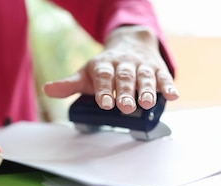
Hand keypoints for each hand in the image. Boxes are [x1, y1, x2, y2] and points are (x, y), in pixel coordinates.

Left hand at [43, 25, 178, 113]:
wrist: (131, 43)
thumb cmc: (106, 67)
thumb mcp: (87, 73)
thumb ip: (70, 84)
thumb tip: (47, 90)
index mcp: (104, 65)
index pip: (103, 76)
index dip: (104, 89)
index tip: (104, 103)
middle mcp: (123, 63)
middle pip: (125, 77)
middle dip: (125, 91)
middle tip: (125, 106)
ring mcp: (142, 66)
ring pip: (145, 77)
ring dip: (147, 90)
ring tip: (147, 103)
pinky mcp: (157, 69)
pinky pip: (164, 77)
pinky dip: (168, 86)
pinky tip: (172, 95)